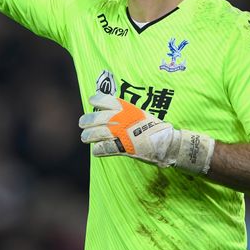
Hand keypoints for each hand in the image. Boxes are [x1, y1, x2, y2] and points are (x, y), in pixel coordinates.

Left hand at [79, 93, 214, 173]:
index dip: (96, 99)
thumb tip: (115, 112)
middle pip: (96, 118)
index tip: (91, 100)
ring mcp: (120, 133)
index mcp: (126, 108)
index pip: (105, 100)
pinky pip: (104, 148)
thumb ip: (127, 112)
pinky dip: (98, 150)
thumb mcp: (141, 114)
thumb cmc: (155, 128)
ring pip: (96, 133)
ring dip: (89, 136)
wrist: (167, 142)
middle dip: (87, 121)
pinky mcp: (122, 147)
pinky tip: (96, 151)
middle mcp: (121, 118)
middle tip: (82, 123)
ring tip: (85, 138)